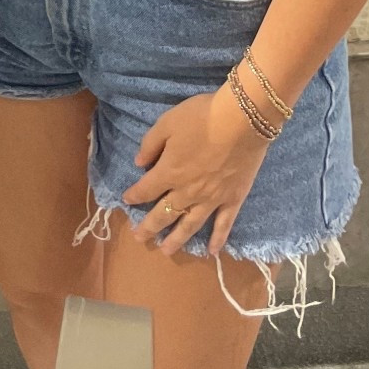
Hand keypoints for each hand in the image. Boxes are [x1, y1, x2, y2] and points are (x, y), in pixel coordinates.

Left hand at [122, 86, 269, 257]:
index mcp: (169, 172)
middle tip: (139, 238)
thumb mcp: (167, 122)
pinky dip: (218, 239)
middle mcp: (187, 192)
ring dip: (176, 240)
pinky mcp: (233, 200)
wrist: (242, 121)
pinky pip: (224, 225)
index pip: (146, 189)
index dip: (134, 195)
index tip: (126, 200)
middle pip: (164, 214)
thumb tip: (138, 164)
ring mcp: (211, 199)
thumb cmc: (202, 117)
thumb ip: (151, 144)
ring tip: (166, 251)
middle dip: (149, 227)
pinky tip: (212, 252)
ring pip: (190, 225)